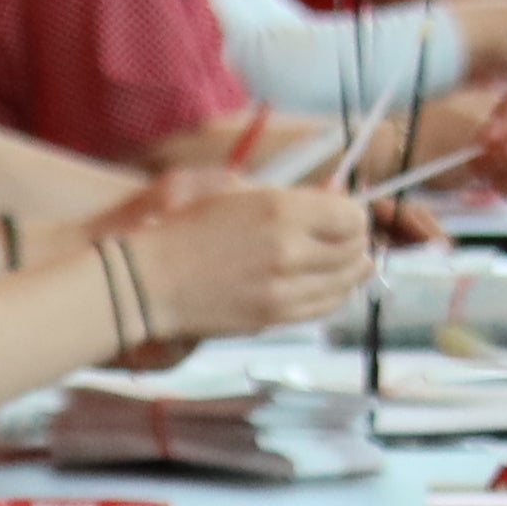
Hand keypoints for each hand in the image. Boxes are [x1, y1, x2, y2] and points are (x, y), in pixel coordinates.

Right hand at [95, 180, 376, 352]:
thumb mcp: (232, 188)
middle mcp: (290, 250)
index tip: (346, 212)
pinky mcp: (274, 317)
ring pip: (346, 282)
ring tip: (355, 262)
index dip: (354, 213)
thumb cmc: (181, 225)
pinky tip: (333, 285)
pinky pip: (324, 307)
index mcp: (280, 209)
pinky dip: (336, 294)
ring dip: (354, 270)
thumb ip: (285, 193)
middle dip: (358, 241)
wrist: (147, 279)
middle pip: (354, 249)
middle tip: (355, 237)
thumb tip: (327, 196)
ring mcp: (284, 289)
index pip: (350, 215)